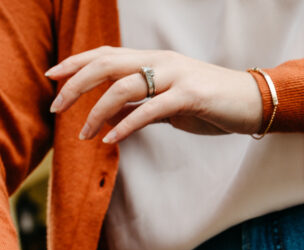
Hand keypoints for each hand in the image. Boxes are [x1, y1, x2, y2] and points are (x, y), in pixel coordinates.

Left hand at [46, 46, 262, 142]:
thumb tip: (105, 118)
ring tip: (82, 136)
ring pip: (123, 87)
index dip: (75, 63)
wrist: (252, 102)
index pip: (105, 55)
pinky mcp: (190, 95)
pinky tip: (110, 141)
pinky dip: (125, 125)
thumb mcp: (163, 104)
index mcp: (151, 60)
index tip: (51, 77)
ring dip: (96, 113)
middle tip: (55, 108)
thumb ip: (135, 107)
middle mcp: (160, 61)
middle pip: (106, 65)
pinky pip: (150, 110)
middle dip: (75, 85)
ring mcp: (175, 76)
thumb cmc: (206, 103)